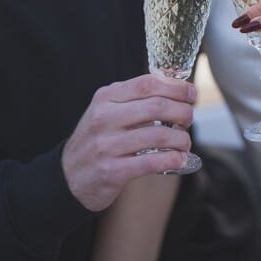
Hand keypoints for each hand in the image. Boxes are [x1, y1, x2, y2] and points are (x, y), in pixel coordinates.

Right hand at [62, 74, 196, 211]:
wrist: (69, 176)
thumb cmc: (96, 140)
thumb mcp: (105, 112)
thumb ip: (132, 100)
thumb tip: (175, 91)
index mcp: (105, 98)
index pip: (147, 84)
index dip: (176, 87)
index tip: (191, 93)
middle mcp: (104, 118)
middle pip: (157, 107)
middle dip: (183, 112)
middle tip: (188, 120)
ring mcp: (107, 145)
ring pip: (159, 135)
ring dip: (181, 140)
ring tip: (184, 143)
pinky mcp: (113, 170)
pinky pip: (152, 162)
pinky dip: (172, 160)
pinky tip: (178, 159)